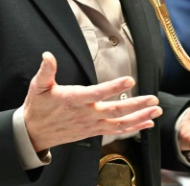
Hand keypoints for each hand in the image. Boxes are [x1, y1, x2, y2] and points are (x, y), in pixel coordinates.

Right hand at [23, 52, 162, 151]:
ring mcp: (92, 125)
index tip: (129, 80)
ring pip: (120, 123)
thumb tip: (47, 55)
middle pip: (115, 110)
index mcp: (74, 100)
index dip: (114, 87)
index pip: (97, 93)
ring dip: (139, 118)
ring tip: (156, 111)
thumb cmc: (38, 108)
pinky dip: (133, 128)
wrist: (34, 133)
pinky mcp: (94, 131)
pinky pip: (116, 131)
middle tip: (153, 98)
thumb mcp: (38, 86)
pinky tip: (146, 124)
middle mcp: (86, 114)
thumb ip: (46, 70)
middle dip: (136, 105)